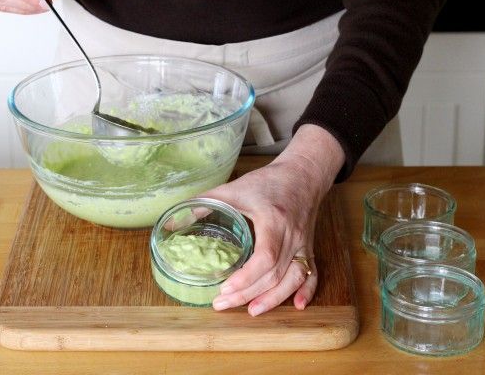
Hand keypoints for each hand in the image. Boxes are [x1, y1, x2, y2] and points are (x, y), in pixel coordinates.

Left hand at [204, 124, 344, 315]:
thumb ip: (204, 203)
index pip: (265, 256)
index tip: (225, 288)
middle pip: (275, 274)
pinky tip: (297, 306)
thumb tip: (173, 223)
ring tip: (252, 311)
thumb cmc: (268, 180)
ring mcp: (303, 243)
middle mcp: (292, 235)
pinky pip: (311, 273)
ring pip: (294, 278)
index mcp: (274, 220)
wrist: (303, 173)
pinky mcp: (309, 247)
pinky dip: (307, 291)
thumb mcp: (233, 188)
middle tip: (223, 304)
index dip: (246, 277)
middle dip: (249, 293)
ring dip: (274, 298)